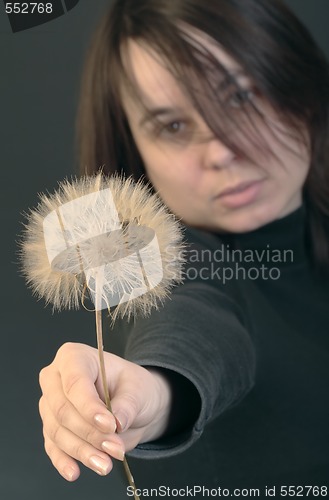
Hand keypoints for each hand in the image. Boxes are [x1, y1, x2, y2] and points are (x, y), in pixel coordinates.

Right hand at [39, 342, 171, 480]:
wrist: (132, 404)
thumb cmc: (132, 387)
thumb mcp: (138, 389)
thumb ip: (127, 404)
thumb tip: (117, 422)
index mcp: (74, 357)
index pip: (74, 383)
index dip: (89, 407)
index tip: (110, 425)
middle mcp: (56, 378)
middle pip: (62, 409)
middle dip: (89, 432)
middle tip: (115, 448)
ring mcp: (50, 403)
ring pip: (57, 431)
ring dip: (82, 451)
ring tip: (106, 464)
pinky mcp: (52, 427)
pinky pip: (52, 446)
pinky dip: (63, 461)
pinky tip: (75, 471)